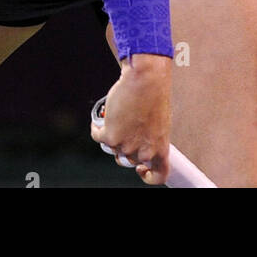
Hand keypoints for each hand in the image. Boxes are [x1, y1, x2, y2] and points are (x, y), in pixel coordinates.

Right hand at [90, 53, 172, 184]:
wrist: (146, 80)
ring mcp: (126, 146)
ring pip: (112, 148)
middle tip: (124, 129)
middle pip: (128, 160)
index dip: (148, 175)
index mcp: (160, 148)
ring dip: (110, 135)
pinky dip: (96, 128)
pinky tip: (99, 120)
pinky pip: (98, 137)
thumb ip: (151, 136)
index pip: (159, 175)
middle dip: (124, 147)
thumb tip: (139, 141)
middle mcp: (143, 152)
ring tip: (114, 119)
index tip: (141, 169)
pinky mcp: (110, 136)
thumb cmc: (155, 95)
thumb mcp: (160, 121)